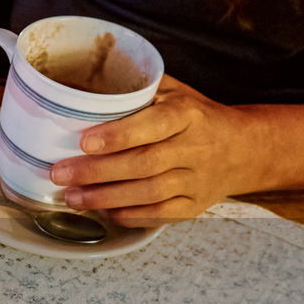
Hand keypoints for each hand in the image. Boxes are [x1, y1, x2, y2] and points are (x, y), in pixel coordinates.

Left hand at [48, 76, 251, 226]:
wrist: (244, 148)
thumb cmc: (196, 116)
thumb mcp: (174, 92)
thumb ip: (137, 90)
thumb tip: (83, 88)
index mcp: (189, 114)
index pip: (154, 125)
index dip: (118, 136)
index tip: (84, 142)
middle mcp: (196, 148)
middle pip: (144, 164)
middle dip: (96, 172)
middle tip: (60, 174)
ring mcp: (197, 180)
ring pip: (149, 193)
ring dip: (105, 198)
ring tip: (71, 197)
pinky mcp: (195, 205)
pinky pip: (159, 214)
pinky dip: (128, 215)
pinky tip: (101, 211)